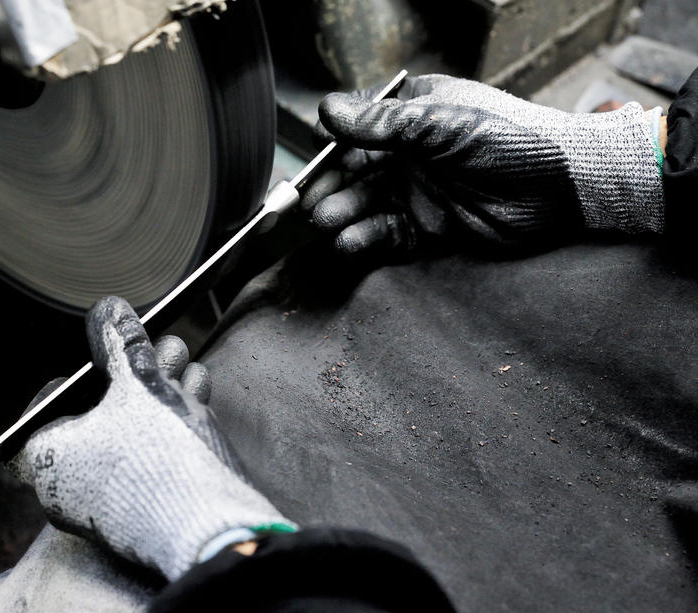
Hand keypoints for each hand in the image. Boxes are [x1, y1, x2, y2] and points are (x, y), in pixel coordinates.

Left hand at [8, 296, 293, 580]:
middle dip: (135, 372)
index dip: (82, 371)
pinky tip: (194, 391)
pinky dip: (168, 425)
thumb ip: (119, 342)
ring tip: (182, 360)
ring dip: (158, 391)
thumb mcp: (138, 383)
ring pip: (129, 432)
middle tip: (160, 347)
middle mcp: (69, 487)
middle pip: (98, 413)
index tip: (104, 352)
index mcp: (48, 457)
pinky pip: (148, 458)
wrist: (210, 529)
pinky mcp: (144, 513)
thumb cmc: (160, 460)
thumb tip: (108, 310)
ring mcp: (107, 505)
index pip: (50, 402)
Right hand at [306, 74, 664, 253]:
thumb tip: (327, 112)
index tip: (314, 161)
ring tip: (328, 221)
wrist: (560, 188)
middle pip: (353, 172)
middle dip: (330, 187)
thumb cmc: (511, 140)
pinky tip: (349, 242)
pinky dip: (364, 240)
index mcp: (411, 116)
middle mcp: (409, 154)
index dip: (331, 146)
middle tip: (311, 202)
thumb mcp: (440, 124)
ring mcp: (417, 191)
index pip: (356, 129)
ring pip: (364, 204)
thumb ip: (381, 123)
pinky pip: (385, 235)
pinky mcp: (427, 228)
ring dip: (342, 213)